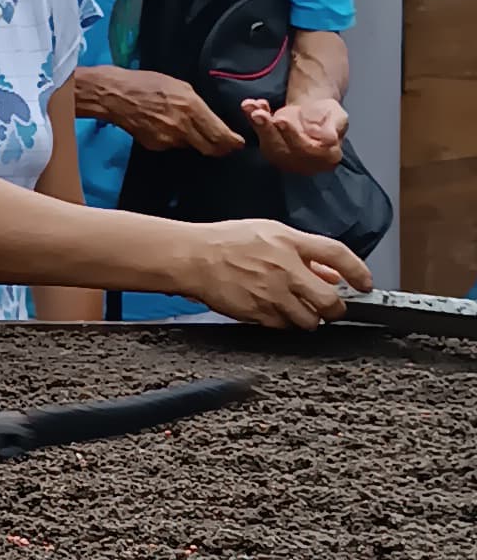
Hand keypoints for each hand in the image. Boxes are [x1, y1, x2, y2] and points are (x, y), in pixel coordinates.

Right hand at [88, 67, 247, 156]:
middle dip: (221, 148)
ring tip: (188, 126)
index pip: (220, 135)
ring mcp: (168, 140)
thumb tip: (211, 120)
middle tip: (227, 145)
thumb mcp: (180, 86)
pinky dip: (177, 139)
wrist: (116, 96)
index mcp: (191, 108)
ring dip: (196, 141)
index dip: (232, 142)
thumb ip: (197, 105)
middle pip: (211, 148)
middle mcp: (182, 127)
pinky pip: (174, 146)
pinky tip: (168, 126)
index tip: (238, 143)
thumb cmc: (148, 84)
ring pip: (192, 146)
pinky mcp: (156, 146)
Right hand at [178, 218, 367, 325]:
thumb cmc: (226, 242)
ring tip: (300, 310)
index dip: (358, 271)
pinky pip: (283, 326)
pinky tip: (276, 312)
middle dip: (335, 308)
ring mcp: (272, 294)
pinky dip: (285, 323)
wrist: (193, 258)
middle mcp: (286, 269)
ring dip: (310, 318)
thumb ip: (303, 252)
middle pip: (330, 300)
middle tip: (332, 307)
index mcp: (291, 243)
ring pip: (309, 320)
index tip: (365, 283)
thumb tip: (328, 270)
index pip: (337, 254)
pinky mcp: (258, 312)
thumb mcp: (269, 233)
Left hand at [246, 93, 348, 172]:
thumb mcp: (338, 116)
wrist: (314, 112)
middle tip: (258, 113)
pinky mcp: (272, 147)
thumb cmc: (328, 114)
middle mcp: (303, 162)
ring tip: (250, 106)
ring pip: (268, 142)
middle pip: (282, 149)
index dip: (292, 135)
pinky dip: (253, 119)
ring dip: (257, 124)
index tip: (280, 119)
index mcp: (325, 158)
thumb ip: (335, 126)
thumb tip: (328, 138)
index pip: (306, 150)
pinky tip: (250, 105)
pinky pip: (261, 134)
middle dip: (268, 130)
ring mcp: (285, 157)